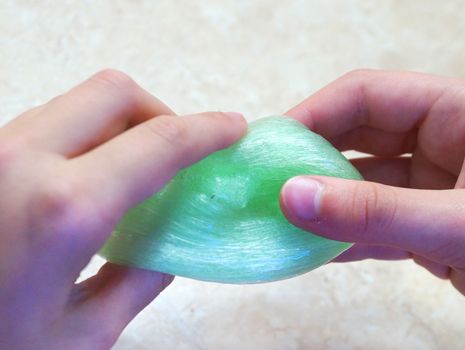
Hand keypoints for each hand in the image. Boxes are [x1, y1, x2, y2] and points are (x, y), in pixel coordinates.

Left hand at [0, 70, 245, 348]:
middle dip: (160, 113)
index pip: (159, 142)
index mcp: (63, 209)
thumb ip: (140, 279)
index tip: (233, 128)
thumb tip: (169, 244)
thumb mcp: (84, 334)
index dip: (207, 130)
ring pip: (75, 104)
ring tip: (134, 173)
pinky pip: (45, 125)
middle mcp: (21, 160)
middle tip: (178, 156)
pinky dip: (85, 138)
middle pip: (113, 92)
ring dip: (120, 125)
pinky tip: (88, 183)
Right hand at [280, 70, 464, 340]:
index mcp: (460, 113)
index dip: (314, 114)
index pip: (368, 95)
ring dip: (326, 202)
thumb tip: (292, 196)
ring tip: (280, 219)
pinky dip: (346, 235)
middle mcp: (445, 142)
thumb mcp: (464, 226)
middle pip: (360, 137)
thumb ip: (376, 213)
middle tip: (265, 184)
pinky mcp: (432, 229)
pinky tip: (314, 248)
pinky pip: (377, 223)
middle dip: (313, 160)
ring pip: (365, 185)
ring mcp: (436, 188)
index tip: (270, 145)